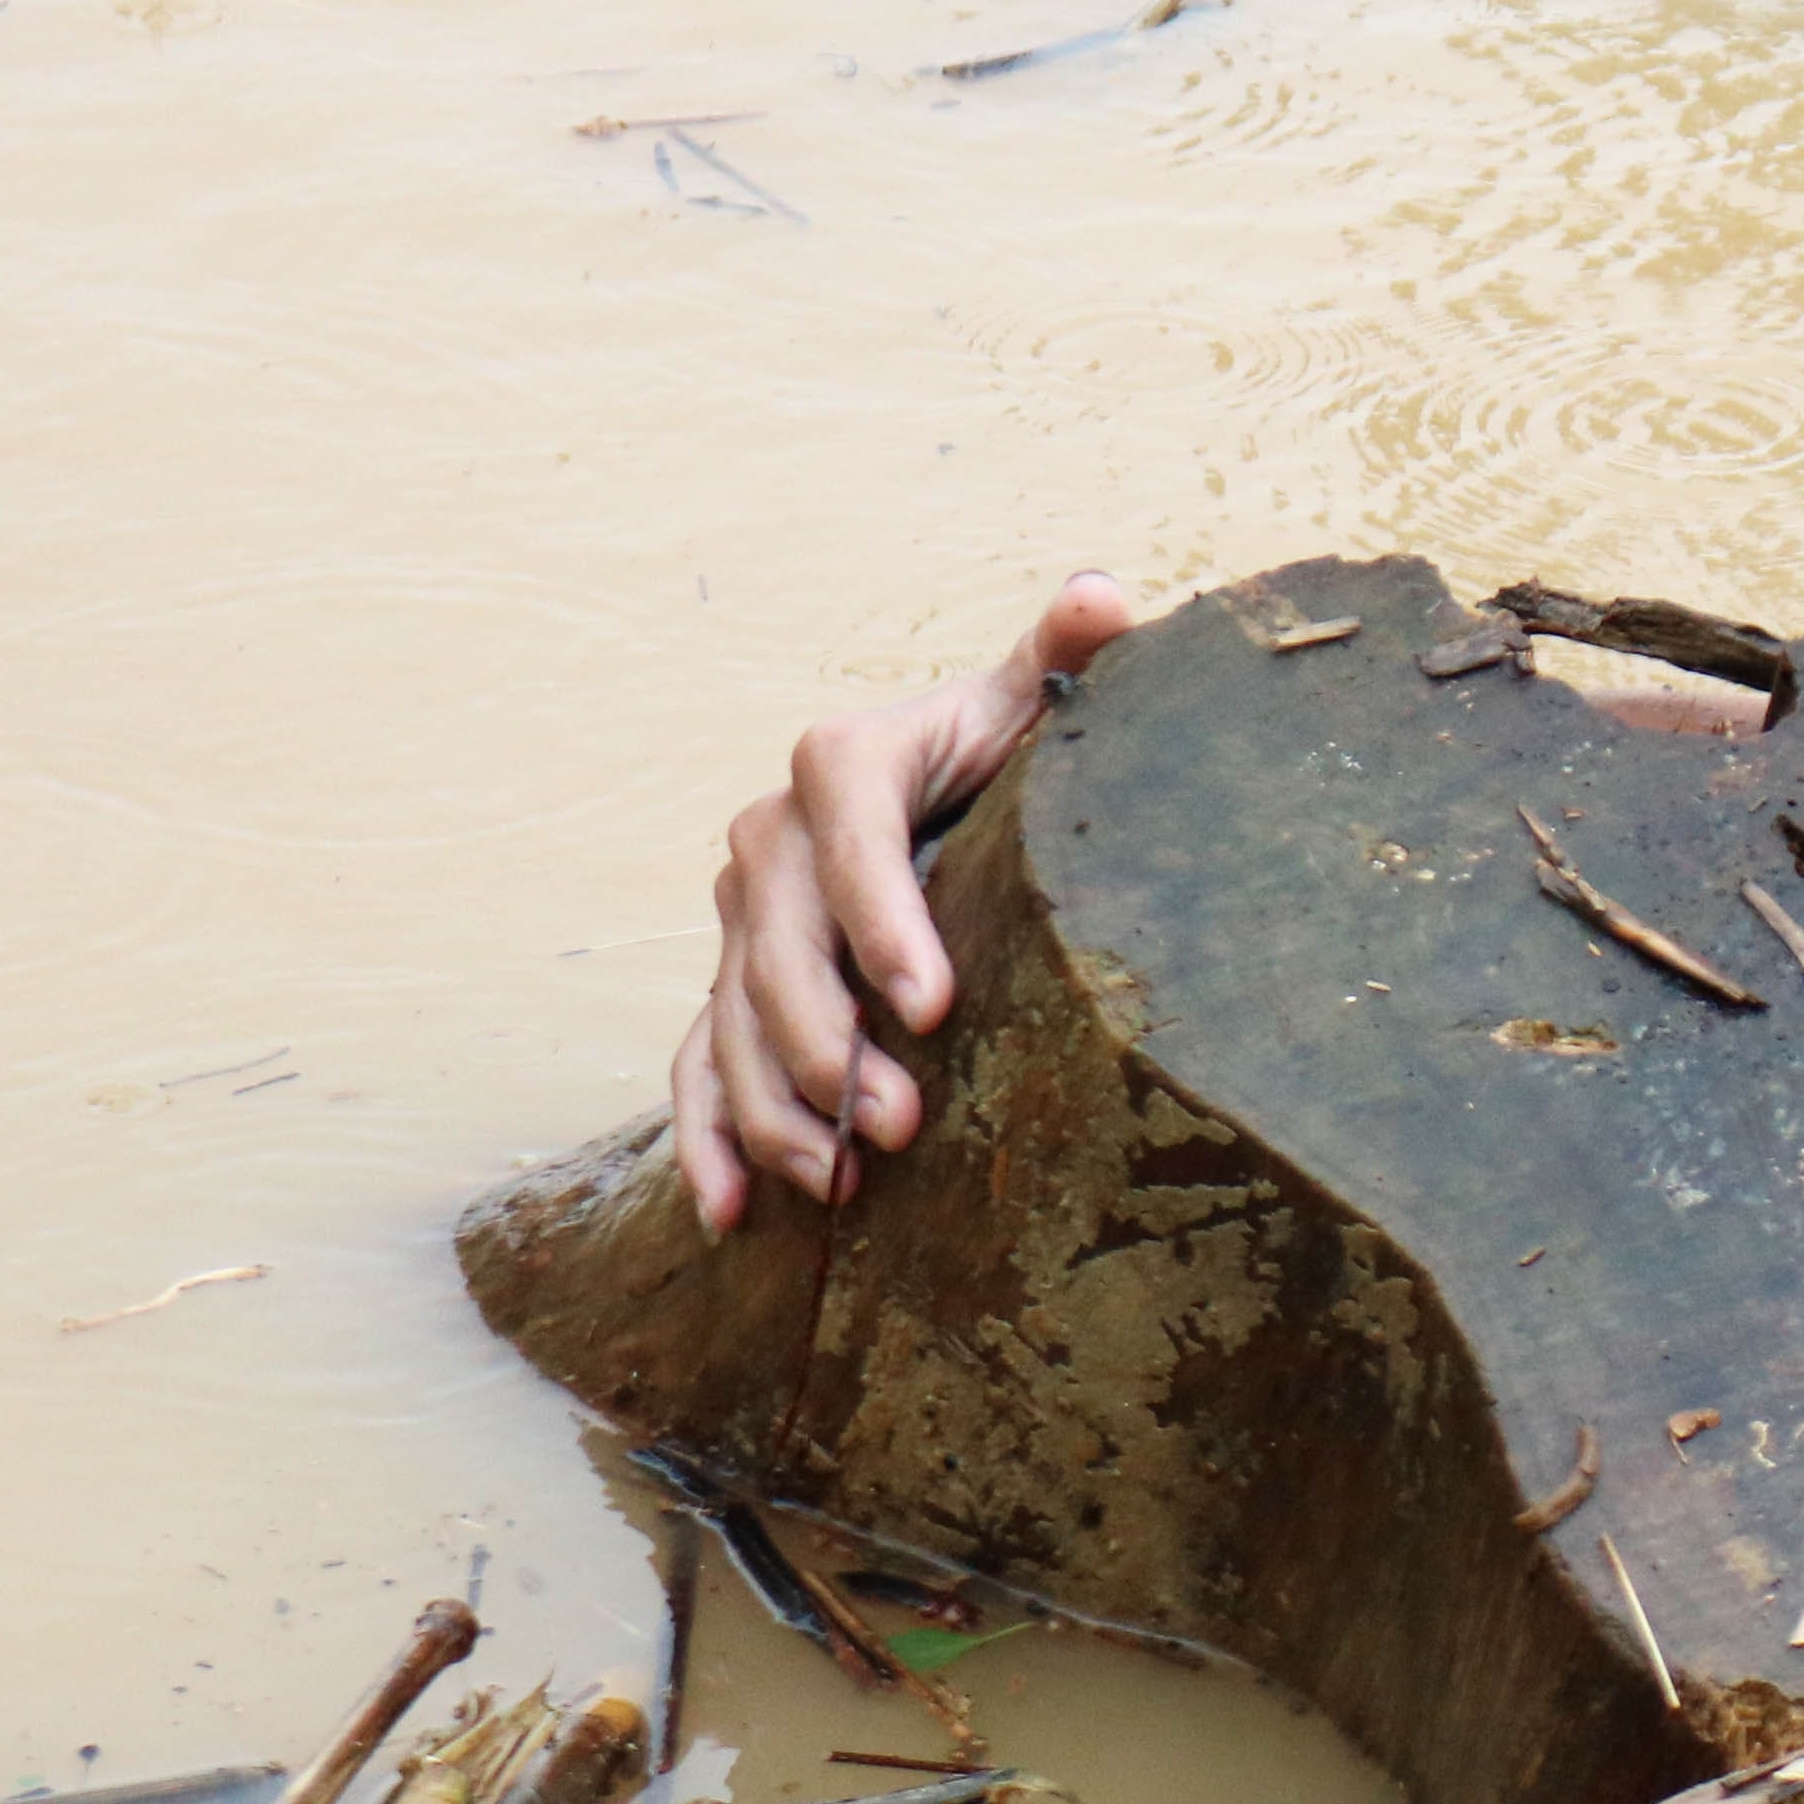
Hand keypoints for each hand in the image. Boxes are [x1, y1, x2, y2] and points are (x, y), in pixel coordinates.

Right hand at [670, 575, 1133, 1230]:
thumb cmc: (1007, 751)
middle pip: (781, 950)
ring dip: (777, 1106)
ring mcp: (741, 917)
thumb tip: (1106, 592)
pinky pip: (696, 1064)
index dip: (883, 921)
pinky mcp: (728, 985)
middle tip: (902, 1121)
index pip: (853, 840)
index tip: (934, 1000)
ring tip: (842, 1178)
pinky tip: (728, 1211)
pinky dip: (705, 1137)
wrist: (949, 789)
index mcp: (845, 762)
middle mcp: (773, 838)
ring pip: (733, 1019)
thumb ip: (1066, 652)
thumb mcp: (1035, 703)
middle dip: (833, 1042)